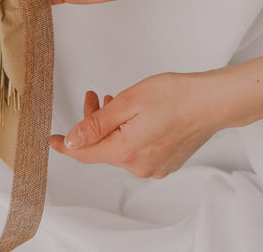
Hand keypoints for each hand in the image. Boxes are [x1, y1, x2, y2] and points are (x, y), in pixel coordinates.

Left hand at [50, 72, 219, 177]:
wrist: (210, 102)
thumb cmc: (174, 96)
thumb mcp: (127, 102)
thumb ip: (96, 124)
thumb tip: (73, 142)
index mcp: (126, 152)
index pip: (86, 154)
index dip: (67, 145)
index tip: (52, 139)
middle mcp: (140, 166)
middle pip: (104, 148)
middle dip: (93, 124)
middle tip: (94, 96)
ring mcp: (154, 166)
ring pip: (121, 147)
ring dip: (112, 126)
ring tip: (115, 101)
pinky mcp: (166, 161)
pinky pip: (137, 150)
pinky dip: (129, 133)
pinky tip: (134, 115)